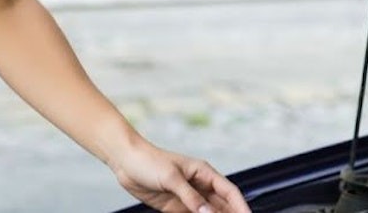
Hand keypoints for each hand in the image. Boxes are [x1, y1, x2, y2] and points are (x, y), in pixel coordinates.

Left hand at [111, 141, 250, 212]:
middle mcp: (199, 185)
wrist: (126, 161)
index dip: (241, 206)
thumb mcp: (171, 178)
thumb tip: (208, 212)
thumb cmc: (149, 161)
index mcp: (203, 172)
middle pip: (223, 205)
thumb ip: (190, 196)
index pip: (229, 191)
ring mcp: (188, 197)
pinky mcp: (176, 207)